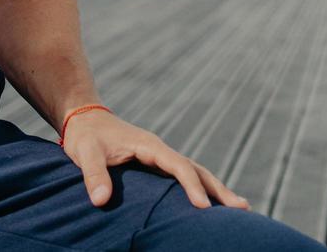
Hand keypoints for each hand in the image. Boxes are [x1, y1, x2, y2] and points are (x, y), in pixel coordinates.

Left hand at [60, 109, 249, 210]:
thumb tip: (100, 200)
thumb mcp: (86, 153)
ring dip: (215, 189)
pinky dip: (201, 188)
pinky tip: (211, 204)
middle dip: (218, 189)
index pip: (178, 166)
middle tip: (242, 209)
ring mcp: (160, 157)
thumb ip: (94, 175)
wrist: (84, 118)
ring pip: (194, 172)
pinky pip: (184, 176)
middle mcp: (160, 150)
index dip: (191, 186)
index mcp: (149, 145)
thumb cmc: (86, 136)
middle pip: (196, 169)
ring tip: (240, 208)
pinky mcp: (156, 164)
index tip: (202, 207)